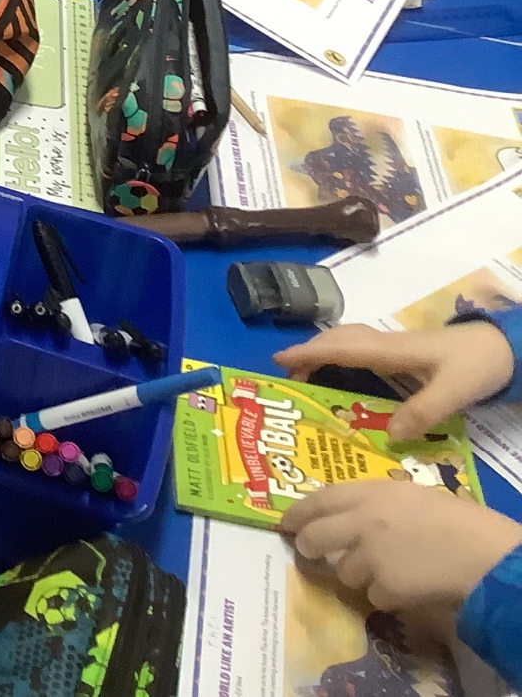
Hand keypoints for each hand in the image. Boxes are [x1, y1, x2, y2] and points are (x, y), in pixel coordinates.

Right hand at [277, 322, 514, 439]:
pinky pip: (361, 348)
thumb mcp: (453, 392)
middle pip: (339, 340)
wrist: (506, 346)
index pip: (340, 349)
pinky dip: (342, 353)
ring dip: (324, 350)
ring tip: (309, 373)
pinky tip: (346, 372)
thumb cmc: (476, 365)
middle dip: (309, 353)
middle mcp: (387, 344)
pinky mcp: (405, 351)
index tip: (277, 360)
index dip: (308, 354)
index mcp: (391, 351)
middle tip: (288, 375)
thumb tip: (388, 435)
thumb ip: (421, 412)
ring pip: (349, 340)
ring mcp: (396, 345)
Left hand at [283, 480, 521, 611]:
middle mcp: (361, 521)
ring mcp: (369, 555)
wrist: (484, 555)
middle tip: (310, 552)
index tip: (285, 521)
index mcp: (371, 492)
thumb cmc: (459, 521)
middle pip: (314, 537)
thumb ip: (378, 502)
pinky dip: (387, 597)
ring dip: (360, 575)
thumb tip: (354, 515)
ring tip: (391, 570)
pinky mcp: (383, 586)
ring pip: (345, 572)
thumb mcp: (414, 496)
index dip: (299, 511)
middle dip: (307, 547)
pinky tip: (409, 588)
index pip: (320, 499)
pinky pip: (374, 596)